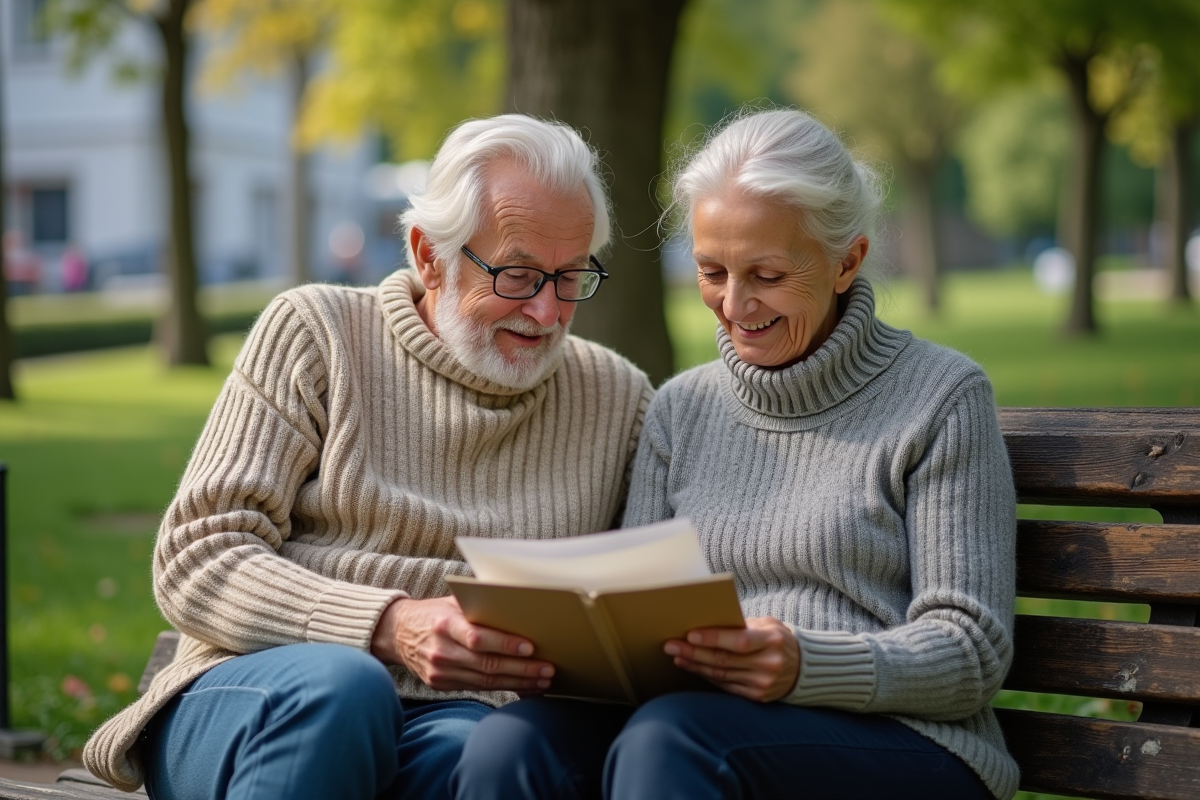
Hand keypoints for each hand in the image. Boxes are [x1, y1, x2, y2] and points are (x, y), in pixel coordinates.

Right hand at [371, 596, 553, 692]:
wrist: (398, 634)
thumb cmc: (434, 613)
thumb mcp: (452, 602)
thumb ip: (479, 604)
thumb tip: (518, 603)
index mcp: (444, 624)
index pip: (478, 638)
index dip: (505, 644)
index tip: (530, 647)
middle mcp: (441, 649)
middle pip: (487, 664)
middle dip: (521, 669)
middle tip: (548, 669)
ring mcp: (439, 671)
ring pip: (485, 681)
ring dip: (518, 682)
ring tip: (543, 680)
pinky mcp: (440, 684)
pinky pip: (477, 689)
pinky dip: (504, 688)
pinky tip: (523, 687)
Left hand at [664, 616, 799, 702]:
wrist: (804, 668)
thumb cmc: (779, 639)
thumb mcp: (768, 625)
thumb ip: (742, 625)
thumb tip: (709, 621)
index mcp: (772, 642)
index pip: (739, 641)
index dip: (713, 638)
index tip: (690, 634)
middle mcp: (768, 664)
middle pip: (724, 660)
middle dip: (694, 652)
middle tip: (671, 645)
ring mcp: (763, 683)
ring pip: (721, 674)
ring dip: (695, 665)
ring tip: (677, 655)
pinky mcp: (757, 697)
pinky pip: (726, 686)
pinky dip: (707, 676)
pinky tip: (693, 668)